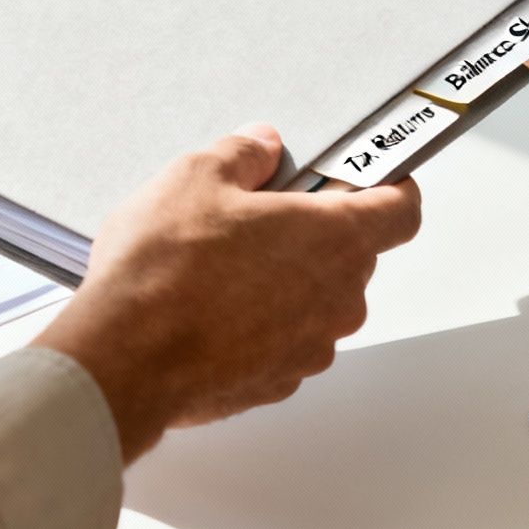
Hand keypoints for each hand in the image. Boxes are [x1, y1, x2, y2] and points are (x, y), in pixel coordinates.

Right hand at [33, 125, 421, 461]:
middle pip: (352, 254)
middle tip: (258, 213)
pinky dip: (258, 323)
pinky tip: (208, 309)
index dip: (390, 187)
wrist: (125, 359)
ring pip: (314, 300)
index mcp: (335, 237)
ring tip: (219, 265)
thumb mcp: (197, 176)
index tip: (364, 177)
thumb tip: (261, 146)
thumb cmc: (166, 270)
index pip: (403, 209)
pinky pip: (283, 339)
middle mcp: (338, 298)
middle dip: (313, 231)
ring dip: (283, 281)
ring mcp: (311, 347)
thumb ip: (243, 154)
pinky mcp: (278, 382)